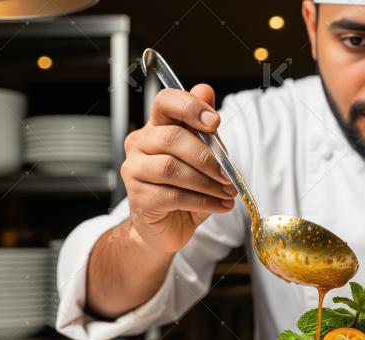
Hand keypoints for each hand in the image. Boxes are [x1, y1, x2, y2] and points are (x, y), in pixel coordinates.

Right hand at [121, 84, 236, 253]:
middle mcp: (140, 143)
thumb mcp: (202, 156)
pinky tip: (220, 205)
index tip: (215, 122)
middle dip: (207, 157)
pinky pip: (174, 195)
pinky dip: (204, 201)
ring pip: (172, 168)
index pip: (165, 101)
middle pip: (172, 138)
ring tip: (227, 192)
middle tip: (229, 174)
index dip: (190, 106)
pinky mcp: (139, 197)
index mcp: (156, 126)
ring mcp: (135, 170)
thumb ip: (205, 128)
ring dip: (207, 182)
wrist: (166, 226)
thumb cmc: (184, 187)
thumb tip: (206, 89)